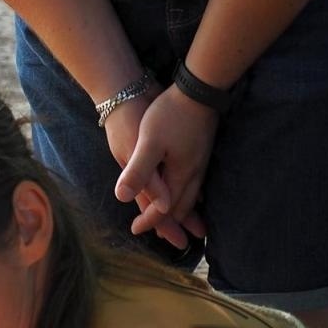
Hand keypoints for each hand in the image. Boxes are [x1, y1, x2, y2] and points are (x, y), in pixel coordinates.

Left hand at [113, 86, 216, 246]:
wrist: (199, 90)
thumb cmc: (170, 115)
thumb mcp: (148, 143)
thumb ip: (139, 172)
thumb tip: (125, 198)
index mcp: (179, 175)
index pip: (163, 208)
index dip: (149, 221)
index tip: (135, 230)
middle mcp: (194, 174)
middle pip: (182, 206)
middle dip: (170, 223)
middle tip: (163, 237)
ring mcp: (202, 163)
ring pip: (192, 196)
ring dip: (184, 211)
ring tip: (181, 221)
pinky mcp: (203, 152)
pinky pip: (197, 183)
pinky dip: (190, 195)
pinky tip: (191, 191)